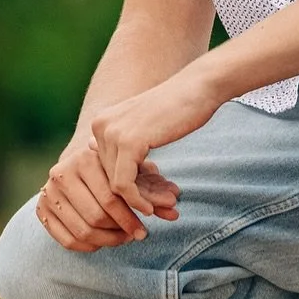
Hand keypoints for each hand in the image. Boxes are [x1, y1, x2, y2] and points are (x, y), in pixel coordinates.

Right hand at [36, 135, 180, 253]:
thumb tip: (174, 204)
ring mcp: (48, 191)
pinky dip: (89, 247)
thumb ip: (152, 188)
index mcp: (85, 159)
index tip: (146, 227)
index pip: (111, 198)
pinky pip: (67, 239)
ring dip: (107, 241)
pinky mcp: (40, 208)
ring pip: (82, 230)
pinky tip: (104, 242)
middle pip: (96, 216)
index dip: (131, 217)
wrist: (81, 163)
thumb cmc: (115, 167)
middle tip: (137, 236)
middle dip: (120, 231)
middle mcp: (62, 172)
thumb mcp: (133, 171)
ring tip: (123, 239)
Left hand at [90, 62, 221, 212]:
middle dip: (136, 198)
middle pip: (109, 177)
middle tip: (161, 209)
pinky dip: (138, 201)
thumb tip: (111, 177)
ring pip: (116, 186)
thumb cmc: (178, 109)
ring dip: (141, 203)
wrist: (198, 89)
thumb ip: (126, 148)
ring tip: (165, 209)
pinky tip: (153, 208)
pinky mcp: (129, 142)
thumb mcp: (144, 129)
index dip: (126, 189)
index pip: (105, 168)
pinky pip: (124, 185)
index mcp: (102, 122)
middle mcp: (100, 126)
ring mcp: (112, 133)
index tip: (148, 204)